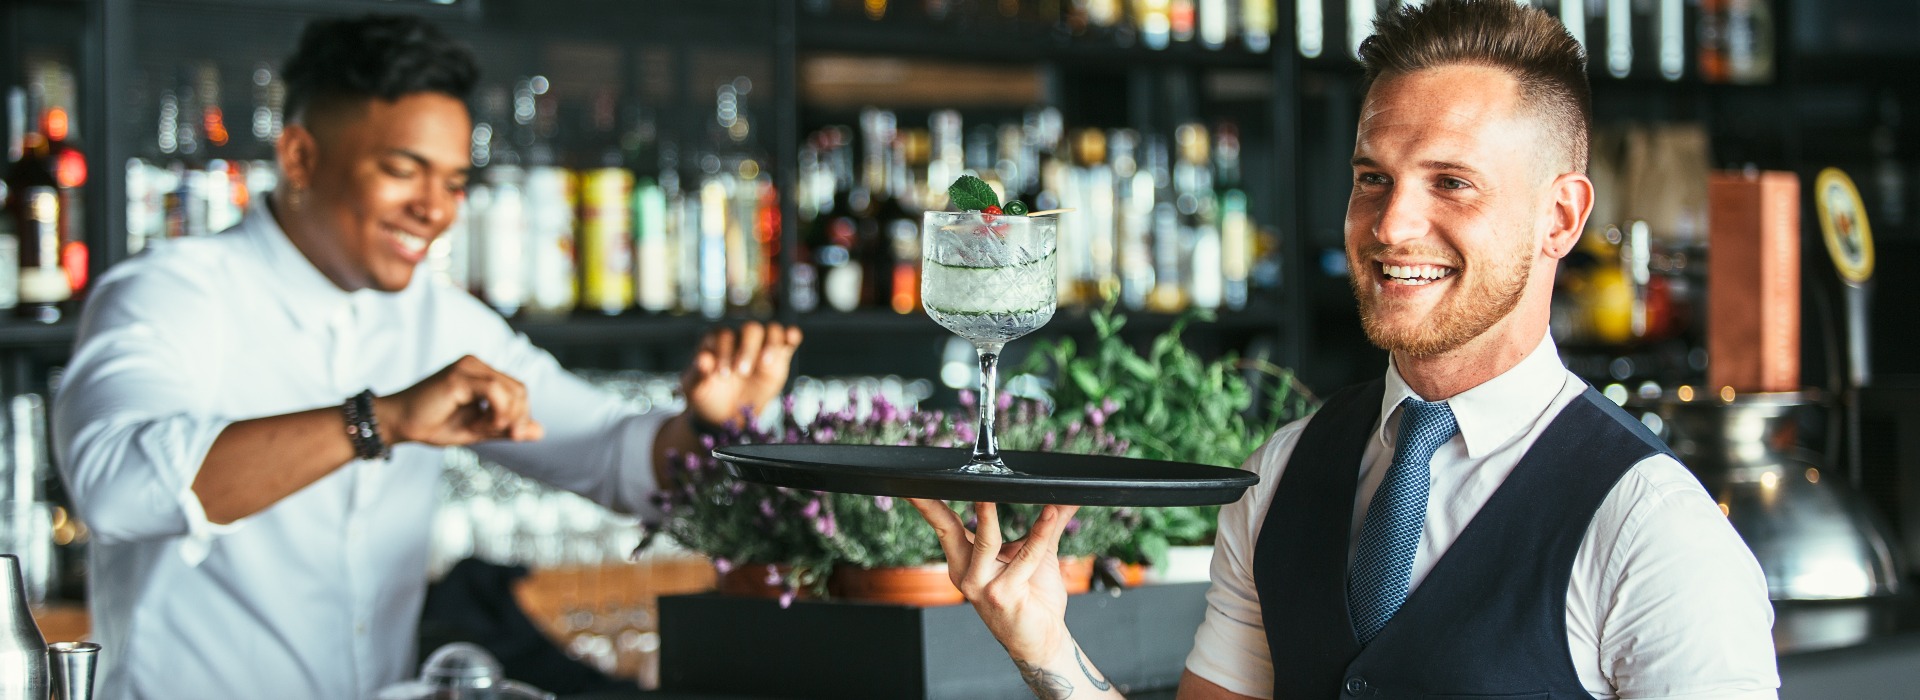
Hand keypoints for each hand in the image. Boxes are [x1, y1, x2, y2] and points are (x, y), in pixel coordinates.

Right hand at [373, 355, 544, 445]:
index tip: (504, 434)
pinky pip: (495, 391)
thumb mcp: (478, 430)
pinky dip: (496, 412)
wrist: (397, 424)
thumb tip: (541, 431)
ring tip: (478, 427)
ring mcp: (468, 367)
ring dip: (504, 417)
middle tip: (491, 431)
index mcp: (482, 373)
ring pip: (512, 390)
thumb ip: (507, 429)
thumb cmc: (432, 424)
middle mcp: (476, 364)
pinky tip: (479, 424)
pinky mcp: (458, 376)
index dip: (520, 415)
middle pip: (521, 389)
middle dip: (516, 418)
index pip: (519, 390)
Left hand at [682, 322, 802, 428]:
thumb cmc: (707, 397)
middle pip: (751, 329)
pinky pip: (787, 340)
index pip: (724, 335)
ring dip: (770, 344)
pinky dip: (791, 335)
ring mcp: (761, 346)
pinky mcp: (778, 357)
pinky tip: (792, 338)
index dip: (724, 351)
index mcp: (716, 341)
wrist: (725, 416)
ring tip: (764, 364)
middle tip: (742, 373)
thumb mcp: (695, 389)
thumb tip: (703, 358)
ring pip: (771, 331)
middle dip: (747, 350)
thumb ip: (698, 373)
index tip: (722, 374)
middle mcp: (741, 339)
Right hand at [909, 499, 1080, 662]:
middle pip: (947, 530)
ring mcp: (983, 586)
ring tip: (991, 494)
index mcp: (964, 561)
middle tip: (934, 482)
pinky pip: (1026, 556)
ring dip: (989, 516)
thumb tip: (1065, 496)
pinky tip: (1050, 515)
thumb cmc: (1032, 597)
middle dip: (933, 506)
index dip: (927, 504)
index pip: (943, 525)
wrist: (1042, 638)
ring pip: (987, 541)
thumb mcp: (1036, 553)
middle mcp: (967, 573)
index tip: (913, 484)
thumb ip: (1049, 524)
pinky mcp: (1004, 594)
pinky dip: (1040, 533)